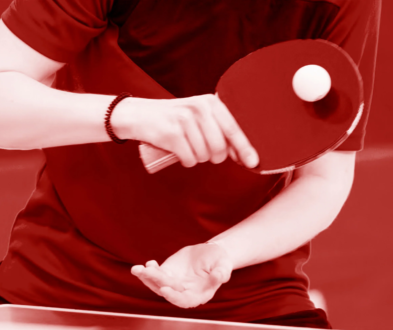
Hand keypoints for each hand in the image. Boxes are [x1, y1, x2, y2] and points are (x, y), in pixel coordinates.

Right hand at [112, 96, 258, 168]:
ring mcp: (185, 120)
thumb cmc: (174, 119)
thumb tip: (242, 154)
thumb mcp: (198, 115)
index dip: (245, 148)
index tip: (253, 162)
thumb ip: (218, 128)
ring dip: (197, 158)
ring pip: (204, 156)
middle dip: (214, 156)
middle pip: (220, 147)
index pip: (233, 129)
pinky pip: (190, 159)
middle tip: (203, 151)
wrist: (139, 115)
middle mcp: (199, 108)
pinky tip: (179, 152)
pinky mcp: (172, 134)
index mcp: (210, 102)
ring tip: (188, 147)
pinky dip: (186, 161)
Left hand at [131, 243, 233, 308]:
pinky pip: (155, 274)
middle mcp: (183, 292)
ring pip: (157, 284)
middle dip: (155, 281)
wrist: (211, 254)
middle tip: (145, 271)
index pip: (184, 300)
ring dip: (146, 277)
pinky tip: (148, 264)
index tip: (165, 288)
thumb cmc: (220, 262)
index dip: (174, 297)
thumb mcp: (224, 265)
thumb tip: (220, 276)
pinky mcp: (167, 274)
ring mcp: (173, 284)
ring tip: (136, 269)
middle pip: (167, 290)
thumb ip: (222, 272)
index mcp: (198, 295)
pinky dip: (149, 270)